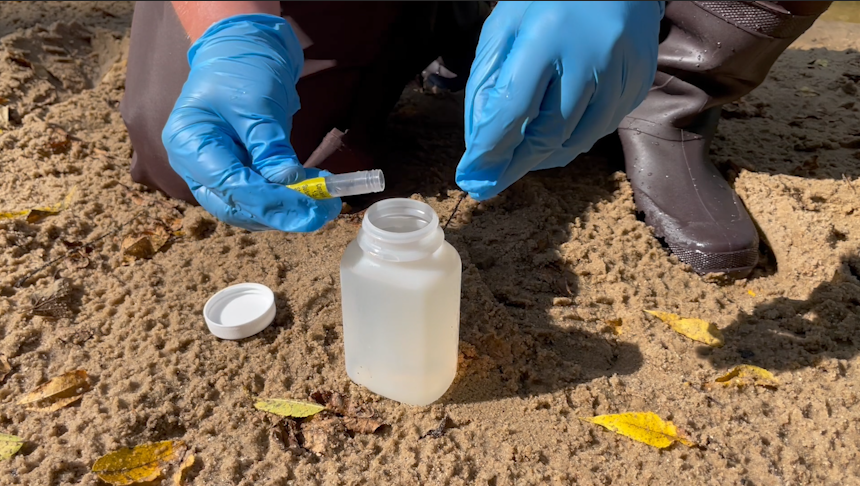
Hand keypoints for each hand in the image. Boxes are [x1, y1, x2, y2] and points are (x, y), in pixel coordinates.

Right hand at [162, 13, 341, 231]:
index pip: (229, 185)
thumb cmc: (240, 68)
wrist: (241, 51)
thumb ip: (269, 146)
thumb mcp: (255, 102)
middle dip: (280, 213)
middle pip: (236, 206)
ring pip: (249, 209)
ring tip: (325, 202)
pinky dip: (288, 197)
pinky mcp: (238, 173)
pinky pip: (261, 196)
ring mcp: (215, 172)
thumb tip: (291, 183)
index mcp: (188, 142)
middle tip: (322, 212)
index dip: (269, 202)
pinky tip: (315, 189)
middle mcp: (195, 165)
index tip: (307, 208)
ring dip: (287, 210)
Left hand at [455, 1, 663, 200]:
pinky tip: (554, 135)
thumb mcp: (506, 25)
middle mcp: (590, 57)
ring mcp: (621, 72)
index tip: (472, 175)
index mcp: (548, 35)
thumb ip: (488, 79)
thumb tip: (479, 138)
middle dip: (514, 165)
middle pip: (548, 133)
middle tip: (489, 184)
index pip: (514, 108)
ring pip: (577, 139)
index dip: (491, 149)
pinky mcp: (638, 82)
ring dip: (543, 157)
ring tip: (519, 160)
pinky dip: (572, 140)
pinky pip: (601, 129)